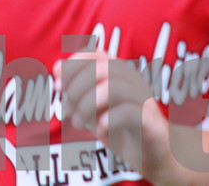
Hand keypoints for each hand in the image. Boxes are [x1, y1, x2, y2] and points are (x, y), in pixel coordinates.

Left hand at [54, 51, 174, 179]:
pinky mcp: (149, 121)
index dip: (72, 65)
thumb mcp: (92, 108)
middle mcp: (133, 80)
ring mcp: (143, 98)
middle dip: (77, 88)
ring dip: (87, 106)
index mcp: (118, 72)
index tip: (58, 86)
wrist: (151, 155)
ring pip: (113, 88)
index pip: (94, 53)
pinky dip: (106, 121)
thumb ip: (76, 90)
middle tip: (68, 110)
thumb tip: (57, 69)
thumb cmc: (119, 128)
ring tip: (78, 123)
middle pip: (101, 68)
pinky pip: (127, 112)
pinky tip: (99, 131)